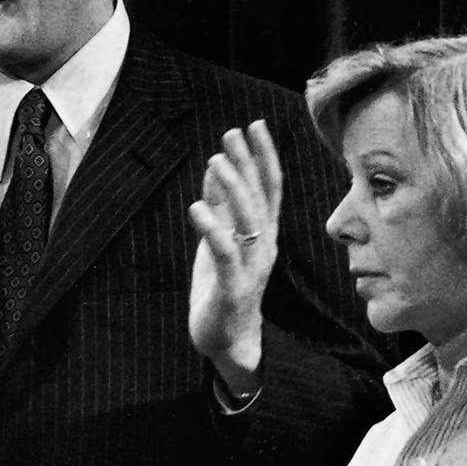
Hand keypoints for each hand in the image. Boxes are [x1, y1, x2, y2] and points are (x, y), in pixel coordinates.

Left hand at [187, 122, 282, 396]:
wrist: (229, 340)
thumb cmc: (224, 288)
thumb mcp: (220, 239)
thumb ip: (221, 206)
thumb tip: (215, 166)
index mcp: (263, 234)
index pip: (269, 188)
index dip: (263, 156)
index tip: (255, 125)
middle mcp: (264, 247)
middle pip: (260, 198)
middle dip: (247, 164)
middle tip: (232, 134)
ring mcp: (252, 268)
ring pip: (248, 222)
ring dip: (232, 189)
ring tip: (216, 162)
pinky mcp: (234, 289)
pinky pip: (226, 254)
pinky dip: (213, 229)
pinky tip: (197, 207)